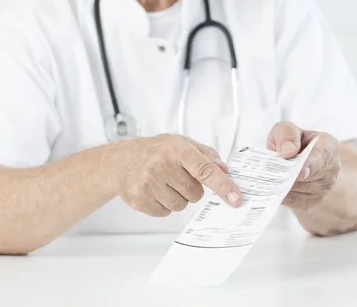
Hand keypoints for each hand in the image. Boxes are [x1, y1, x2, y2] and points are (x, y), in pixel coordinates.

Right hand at [111, 134, 241, 216]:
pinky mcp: (139, 199)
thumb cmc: (155, 151)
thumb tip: (224, 170)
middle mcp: (162, 164)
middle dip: (191, 189)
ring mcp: (148, 183)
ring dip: (177, 198)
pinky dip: (163, 205)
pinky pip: (165, 213)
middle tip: (177, 178)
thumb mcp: (181, 143)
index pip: (205, 170)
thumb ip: (205, 155)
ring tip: (164, 184)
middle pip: (195, 193)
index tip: (236, 198)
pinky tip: (154, 191)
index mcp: (176, 149)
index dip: (223, 185)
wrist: (121, 161)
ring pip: (181, 205)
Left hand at [266, 122, 340, 210]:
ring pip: (300, 190)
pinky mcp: (314, 200)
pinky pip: (297, 202)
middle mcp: (331, 168)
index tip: (300, 173)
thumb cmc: (292, 141)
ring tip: (269, 180)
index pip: (320, 156)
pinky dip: (284, 196)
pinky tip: (274, 190)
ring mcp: (325, 186)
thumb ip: (287, 134)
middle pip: (308, 176)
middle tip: (271, 175)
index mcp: (328, 145)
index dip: (310, 165)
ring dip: (284, 186)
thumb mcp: (286, 129)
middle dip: (288, 176)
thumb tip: (288, 151)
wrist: (294, 157)